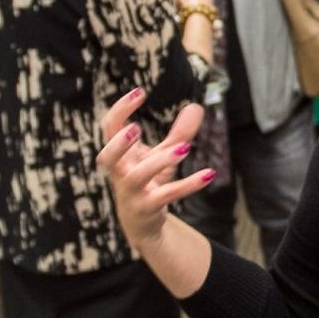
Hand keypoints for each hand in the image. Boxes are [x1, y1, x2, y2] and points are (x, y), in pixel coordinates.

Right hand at [97, 87, 212, 251]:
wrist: (143, 224)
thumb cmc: (149, 183)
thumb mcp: (163, 156)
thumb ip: (179, 133)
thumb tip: (197, 106)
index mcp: (120, 156)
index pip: (110, 129)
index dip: (120, 110)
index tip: (140, 92)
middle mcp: (121, 173)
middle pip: (108, 157)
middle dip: (119, 143)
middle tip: (135, 128)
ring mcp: (133, 192)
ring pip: (138, 176)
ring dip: (160, 161)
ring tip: (184, 148)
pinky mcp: (149, 207)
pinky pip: (168, 195)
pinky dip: (189, 185)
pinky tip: (209, 174)